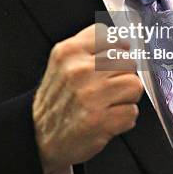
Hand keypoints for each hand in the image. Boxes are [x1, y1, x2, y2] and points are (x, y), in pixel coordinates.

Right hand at [32, 24, 142, 173]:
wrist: (38, 136)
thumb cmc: (57, 99)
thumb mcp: (63, 62)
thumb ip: (91, 47)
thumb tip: (126, 43)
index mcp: (70, 51)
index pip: (112, 37)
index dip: (117, 50)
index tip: (113, 62)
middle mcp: (80, 70)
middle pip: (128, 61)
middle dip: (124, 75)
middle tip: (110, 87)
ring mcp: (91, 95)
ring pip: (135, 84)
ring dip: (127, 97)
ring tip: (110, 102)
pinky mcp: (101, 120)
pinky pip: (132, 112)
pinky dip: (124, 118)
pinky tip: (107, 118)